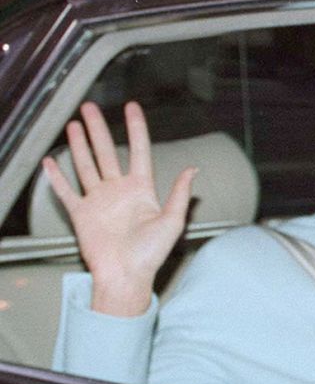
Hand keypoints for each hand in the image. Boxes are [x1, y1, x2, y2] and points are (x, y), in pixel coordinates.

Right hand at [42, 102, 196, 316]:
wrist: (126, 276)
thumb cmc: (151, 254)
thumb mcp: (172, 221)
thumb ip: (180, 194)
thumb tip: (193, 169)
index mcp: (141, 190)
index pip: (137, 150)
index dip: (135, 128)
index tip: (132, 107)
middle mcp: (118, 191)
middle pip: (106, 152)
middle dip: (98, 129)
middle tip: (90, 107)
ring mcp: (98, 201)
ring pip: (85, 165)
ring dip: (79, 145)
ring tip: (74, 124)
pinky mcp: (81, 214)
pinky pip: (66, 191)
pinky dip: (57, 177)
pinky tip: (51, 161)